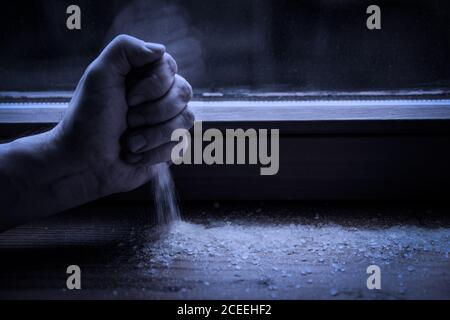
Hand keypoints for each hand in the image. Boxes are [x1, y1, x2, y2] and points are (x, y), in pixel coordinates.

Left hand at [54, 34, 193, 196]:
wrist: (84, 163)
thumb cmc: (88, 119)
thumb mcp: (99, 75)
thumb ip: (125, 48)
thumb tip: (160, 49)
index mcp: (142, 76)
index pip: (169, 67)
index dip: (154, 85)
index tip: (127, 99)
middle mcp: (158, 97)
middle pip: (183, 92)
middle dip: (152, 112)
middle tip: (127, 121)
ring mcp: (167, 122)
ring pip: (186, 120)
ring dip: (153, 135)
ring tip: (129, 143)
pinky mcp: (170, 148)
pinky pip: (181, 145)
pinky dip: (153, 154)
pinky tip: (134, 156)